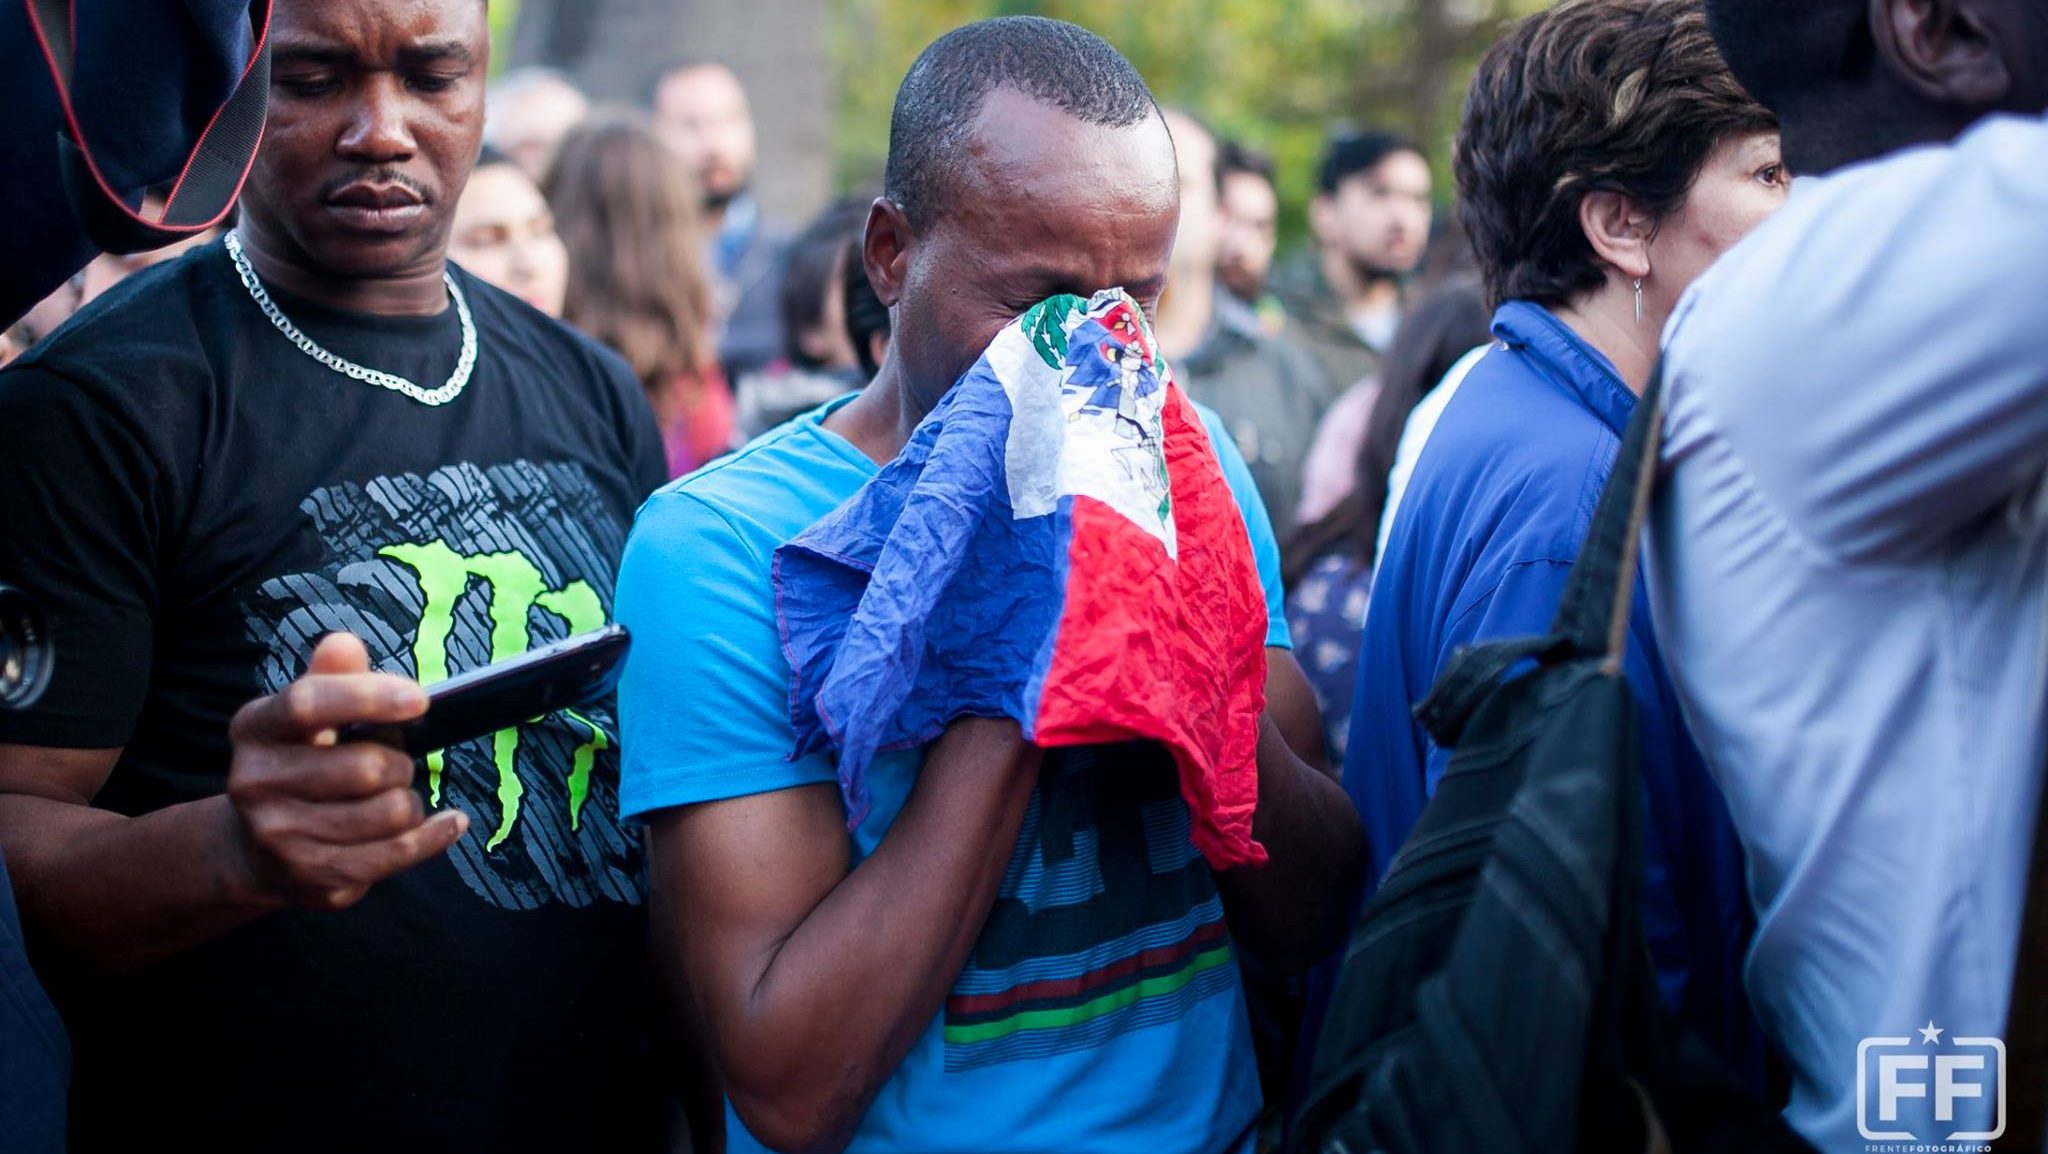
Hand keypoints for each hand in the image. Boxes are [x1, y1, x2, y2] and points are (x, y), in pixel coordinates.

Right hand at [225, 633, 468, 910]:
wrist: (257, 848)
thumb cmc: (300, 764)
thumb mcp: (307, 715)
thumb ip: (331, 678)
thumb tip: (344, 645)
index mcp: (255, 728)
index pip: (309, 704)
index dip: (369, 698)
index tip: (419, 699)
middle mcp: (255, 784)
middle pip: (365, 767)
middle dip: (399, 762)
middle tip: (395, 762)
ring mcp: (280, 838)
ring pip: (389, 814)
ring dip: (409, 801)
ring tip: (395, 796)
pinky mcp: (314, 879)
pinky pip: (399, 854)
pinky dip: (435, 834)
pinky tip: (447, 823)